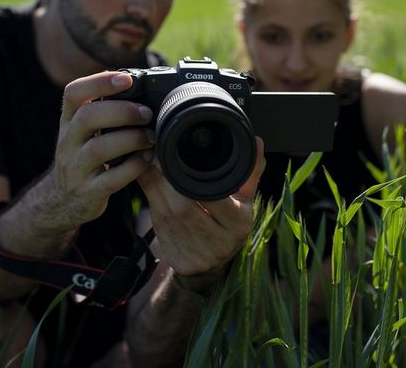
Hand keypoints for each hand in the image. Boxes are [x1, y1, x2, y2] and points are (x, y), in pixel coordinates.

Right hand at [50, 71, 154, 225]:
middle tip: (146, 113)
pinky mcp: (87, 192)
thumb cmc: (83, 157)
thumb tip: (137, 82)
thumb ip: (101, 109)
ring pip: (98, 149)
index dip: (99, 81)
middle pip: (87, 117)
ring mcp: (75, 168)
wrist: (63, 200)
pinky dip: (133, 167)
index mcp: (68, 121)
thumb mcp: (83, 131)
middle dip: (122, 111)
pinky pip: (111, 179)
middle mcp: (67, 142)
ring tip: (150, 138)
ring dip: (131, 139)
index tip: (127, 79)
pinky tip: (146, 159)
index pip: (73, 93)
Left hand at [138, 137, 263, 284]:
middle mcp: (220, 243)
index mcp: (239, 224)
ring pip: (168, 216)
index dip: (191, 177)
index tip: (176, 156)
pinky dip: (151, 203)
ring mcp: (199, 256)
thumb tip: (256, 141)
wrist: (218, 264)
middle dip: (166, 181)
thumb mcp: (244, 199)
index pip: (213, 197)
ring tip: (149, 167)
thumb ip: (249, 170)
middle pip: (184, 207)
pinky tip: (149, 187)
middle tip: (156, 158)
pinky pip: (159, 227)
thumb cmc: (230, 223)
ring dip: (154, 189)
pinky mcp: (180, 262)